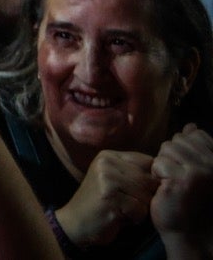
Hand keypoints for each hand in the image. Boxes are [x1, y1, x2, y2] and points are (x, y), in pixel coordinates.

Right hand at [55, 150, 156, 246]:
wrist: (76, 222)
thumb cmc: (103, 203)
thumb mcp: (115, 180)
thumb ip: (134, 172)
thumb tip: (166, 173)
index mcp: (109, 155)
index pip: (148, 162)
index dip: (152, 180)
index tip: (138, 192)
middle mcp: (106, 163)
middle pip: (149, 180)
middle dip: (145, 197)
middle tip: (127, 203)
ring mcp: (106, 179)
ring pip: (146, 195)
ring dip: (140, 209)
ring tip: (122, 209)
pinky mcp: (108, 197)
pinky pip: (139, 210)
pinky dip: (134, 218)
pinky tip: (118, 216)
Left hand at [152, 124, 212, 240]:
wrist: (189, 230)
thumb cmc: (192, 198)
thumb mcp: (196, 169)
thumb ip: (195, 147)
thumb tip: (190, 126)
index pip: (195, 135)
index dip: (183, 148)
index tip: (186, 168)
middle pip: (177, 141)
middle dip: (171, 157)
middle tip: (178, 178)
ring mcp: (200, 172)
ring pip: (166, 150)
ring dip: (163, 166)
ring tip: (173, 183)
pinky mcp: (182, 180)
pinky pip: (159, 163)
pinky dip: (157, 175)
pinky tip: (167, 189)